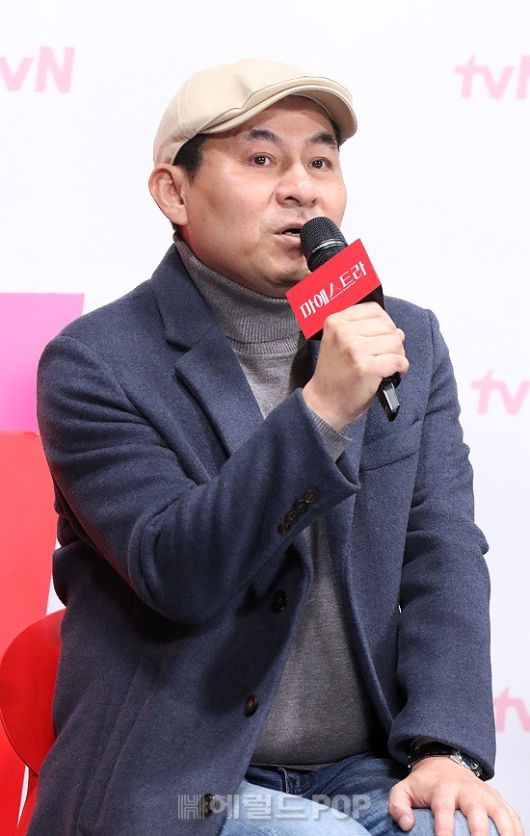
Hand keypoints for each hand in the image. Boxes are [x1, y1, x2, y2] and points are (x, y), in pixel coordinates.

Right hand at [302, 301, 408, 430]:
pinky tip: (393, 372)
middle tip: (384, 354)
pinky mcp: (366, 367)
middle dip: (392, 341)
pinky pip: (398, 360)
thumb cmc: (335, 374)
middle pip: (388, 325)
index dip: (384, 323)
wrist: (324, 402)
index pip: (374, 310)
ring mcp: (354, 349)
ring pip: (395, 342)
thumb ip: (361, 328)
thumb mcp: (338, 341)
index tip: (380, 337)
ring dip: (397, 354)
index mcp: (336, 321)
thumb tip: (396, 329)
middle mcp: (344, 332)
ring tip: (387, 364)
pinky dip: (401, 367)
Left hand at [388, 757, 523, 835]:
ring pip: (499, 811)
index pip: (443, 808)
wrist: (444, 761)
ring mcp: (485, 794)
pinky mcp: (498, 799)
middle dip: (479, 830)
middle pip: (475, 809)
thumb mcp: (404, 789)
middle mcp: (467, 790)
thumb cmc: (424, 784)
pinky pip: (512, 814)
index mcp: (442, 789)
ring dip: (505, 831)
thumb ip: (398, 806)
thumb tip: (406, 824)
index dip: (444, 827)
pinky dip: (517, 829)